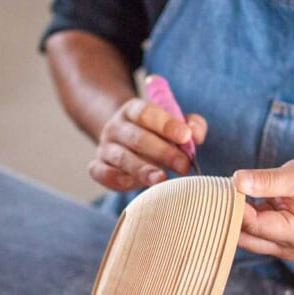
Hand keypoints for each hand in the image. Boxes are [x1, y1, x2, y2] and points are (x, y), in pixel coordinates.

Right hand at [89, 97, 206, 191]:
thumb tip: (195, 134)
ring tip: (162, 179)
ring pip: (121, 157)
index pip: (146, 112)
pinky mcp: (98, 166)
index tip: (185, 137)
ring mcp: (105, 147)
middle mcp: (116, 126)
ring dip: (142, 169)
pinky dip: (116, 178)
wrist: (125, 141)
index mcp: (133, 110)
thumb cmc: (158, 134)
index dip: (166, 124)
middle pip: (137, 138)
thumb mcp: (175, 124)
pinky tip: (133, 185)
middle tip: (184, 166)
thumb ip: (191, 125)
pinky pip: (102, 172)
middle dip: (163, 152)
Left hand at [232, 155, 293, 260]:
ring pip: (246, 236)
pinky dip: (243, 215)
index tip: (222, 190)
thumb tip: (237, 181)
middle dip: (230, 216)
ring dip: (235, 217)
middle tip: (217, 191)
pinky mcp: (277, 238)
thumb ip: (268, 181)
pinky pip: (253, 230)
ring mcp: (282, 246)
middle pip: (246, 237)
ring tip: (226, 192)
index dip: (235, 208)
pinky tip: (236, 198)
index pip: (255, 226)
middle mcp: (288, 248)